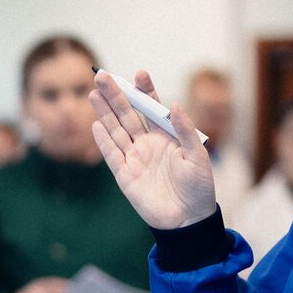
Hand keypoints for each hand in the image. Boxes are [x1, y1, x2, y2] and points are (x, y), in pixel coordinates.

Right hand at [89, 70, 217, 229]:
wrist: (189, 219)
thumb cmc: (199, 187)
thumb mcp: (197, 156)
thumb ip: (184, 131)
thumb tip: (174, 105)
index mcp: (166, 135)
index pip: (152, 107)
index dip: (145, 91)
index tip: (139, 73)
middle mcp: (147, 143)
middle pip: (127, 114)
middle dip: (115, 95)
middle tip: (102, 76)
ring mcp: (134, 158)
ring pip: (116, 130)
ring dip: (104, 112)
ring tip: (93, 93)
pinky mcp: (125, 175)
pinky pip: (112, 155)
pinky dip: (103, 141)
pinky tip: (96, 125)